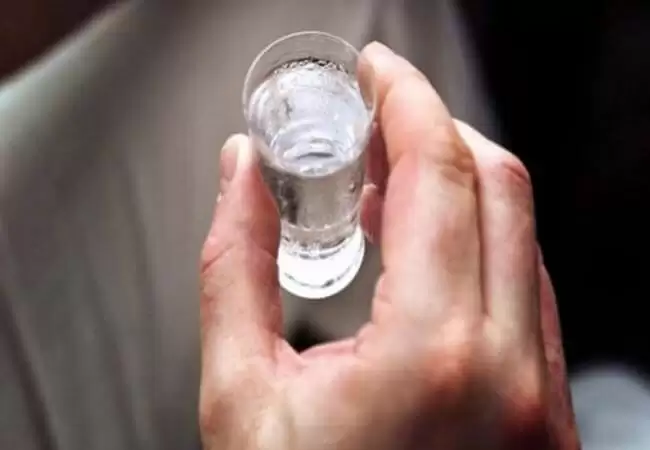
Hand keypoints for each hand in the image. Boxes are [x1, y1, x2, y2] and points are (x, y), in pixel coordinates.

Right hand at [199, 42, 579, 449]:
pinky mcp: (546, 417)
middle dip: (436, 128)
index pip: (439, 175)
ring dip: (462, 186)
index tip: (377, 69)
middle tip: (380, 113)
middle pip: (498, 186)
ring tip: (391, 177)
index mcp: (434, 356)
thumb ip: (236, 266)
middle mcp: (511, 371)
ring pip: (525, 236)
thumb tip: (241, 172)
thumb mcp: (241, 399)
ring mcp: (542, 396)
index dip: (406, 100)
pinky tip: (429, 248)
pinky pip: (532, 293)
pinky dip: (484, 245)